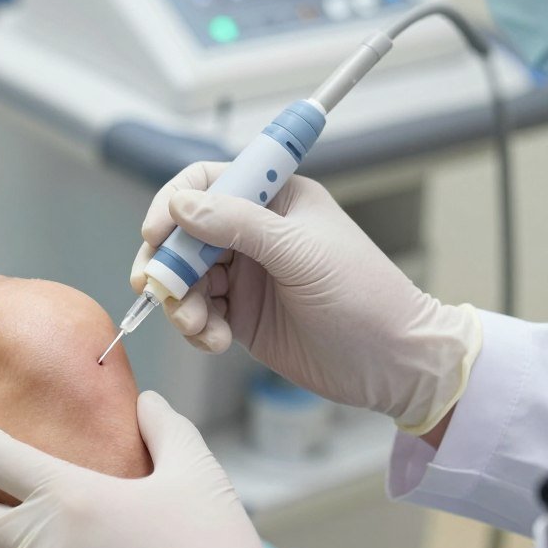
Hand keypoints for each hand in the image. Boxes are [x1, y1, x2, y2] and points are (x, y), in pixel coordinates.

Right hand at [133, 167, 481, 433]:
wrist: (391, 364)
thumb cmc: (365, 297)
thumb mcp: (300, 253)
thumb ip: (238, 224)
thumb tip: (180, 205)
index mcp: (276, 200)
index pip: (207, 183)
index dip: (174, 203)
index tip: (156, 234)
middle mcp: (255, 233)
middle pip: (184, 233)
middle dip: (167, 262)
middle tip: (158, 289)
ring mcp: (245, 275)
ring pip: (185, 277)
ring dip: (180, 302)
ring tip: (196, 326)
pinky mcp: (240, 314)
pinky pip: (198, 313)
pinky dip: (196, 327)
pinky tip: (215, 341)